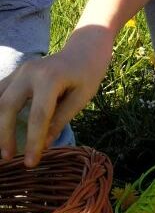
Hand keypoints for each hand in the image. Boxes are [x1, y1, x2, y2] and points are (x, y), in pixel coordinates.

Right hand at [0, 32, 110, 166]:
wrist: (84, 50)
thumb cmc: (87, 75)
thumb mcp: (82, 98)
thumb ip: (61, 120)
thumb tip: (44, 145)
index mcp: (50, 78)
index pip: (38, 116)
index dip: (33, 141)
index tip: (31, 162)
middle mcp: (29, 72)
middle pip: (7, 106)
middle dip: (5, 134)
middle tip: (8, 158)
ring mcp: (19, 71)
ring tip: (1, 148)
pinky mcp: (16, 74)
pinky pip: (0, 93)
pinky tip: (1, 129)